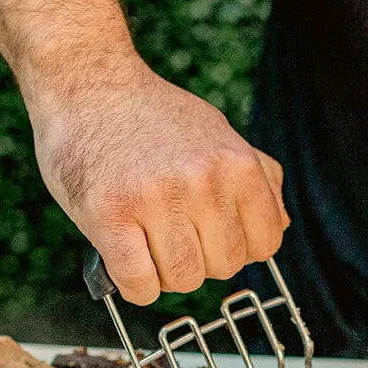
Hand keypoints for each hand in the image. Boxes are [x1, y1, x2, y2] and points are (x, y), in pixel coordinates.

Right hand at [26, 56, 288, 304]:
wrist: (87, 82)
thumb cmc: (154, 117)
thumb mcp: (219, 134)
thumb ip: (258, 177)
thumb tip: (280, 224)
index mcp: (237, 165)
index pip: (265, 246)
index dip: (238, 246)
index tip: (211, 233)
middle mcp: (203, 182)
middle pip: (224, 268)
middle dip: (200, 259)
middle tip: (172, 232)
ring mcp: (156, 198)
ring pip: (183, 281)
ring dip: (164, 273)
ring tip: (146, 240)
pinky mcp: (109, 213)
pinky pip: (139, 284)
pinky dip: (134, 285)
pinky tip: (125, 258)